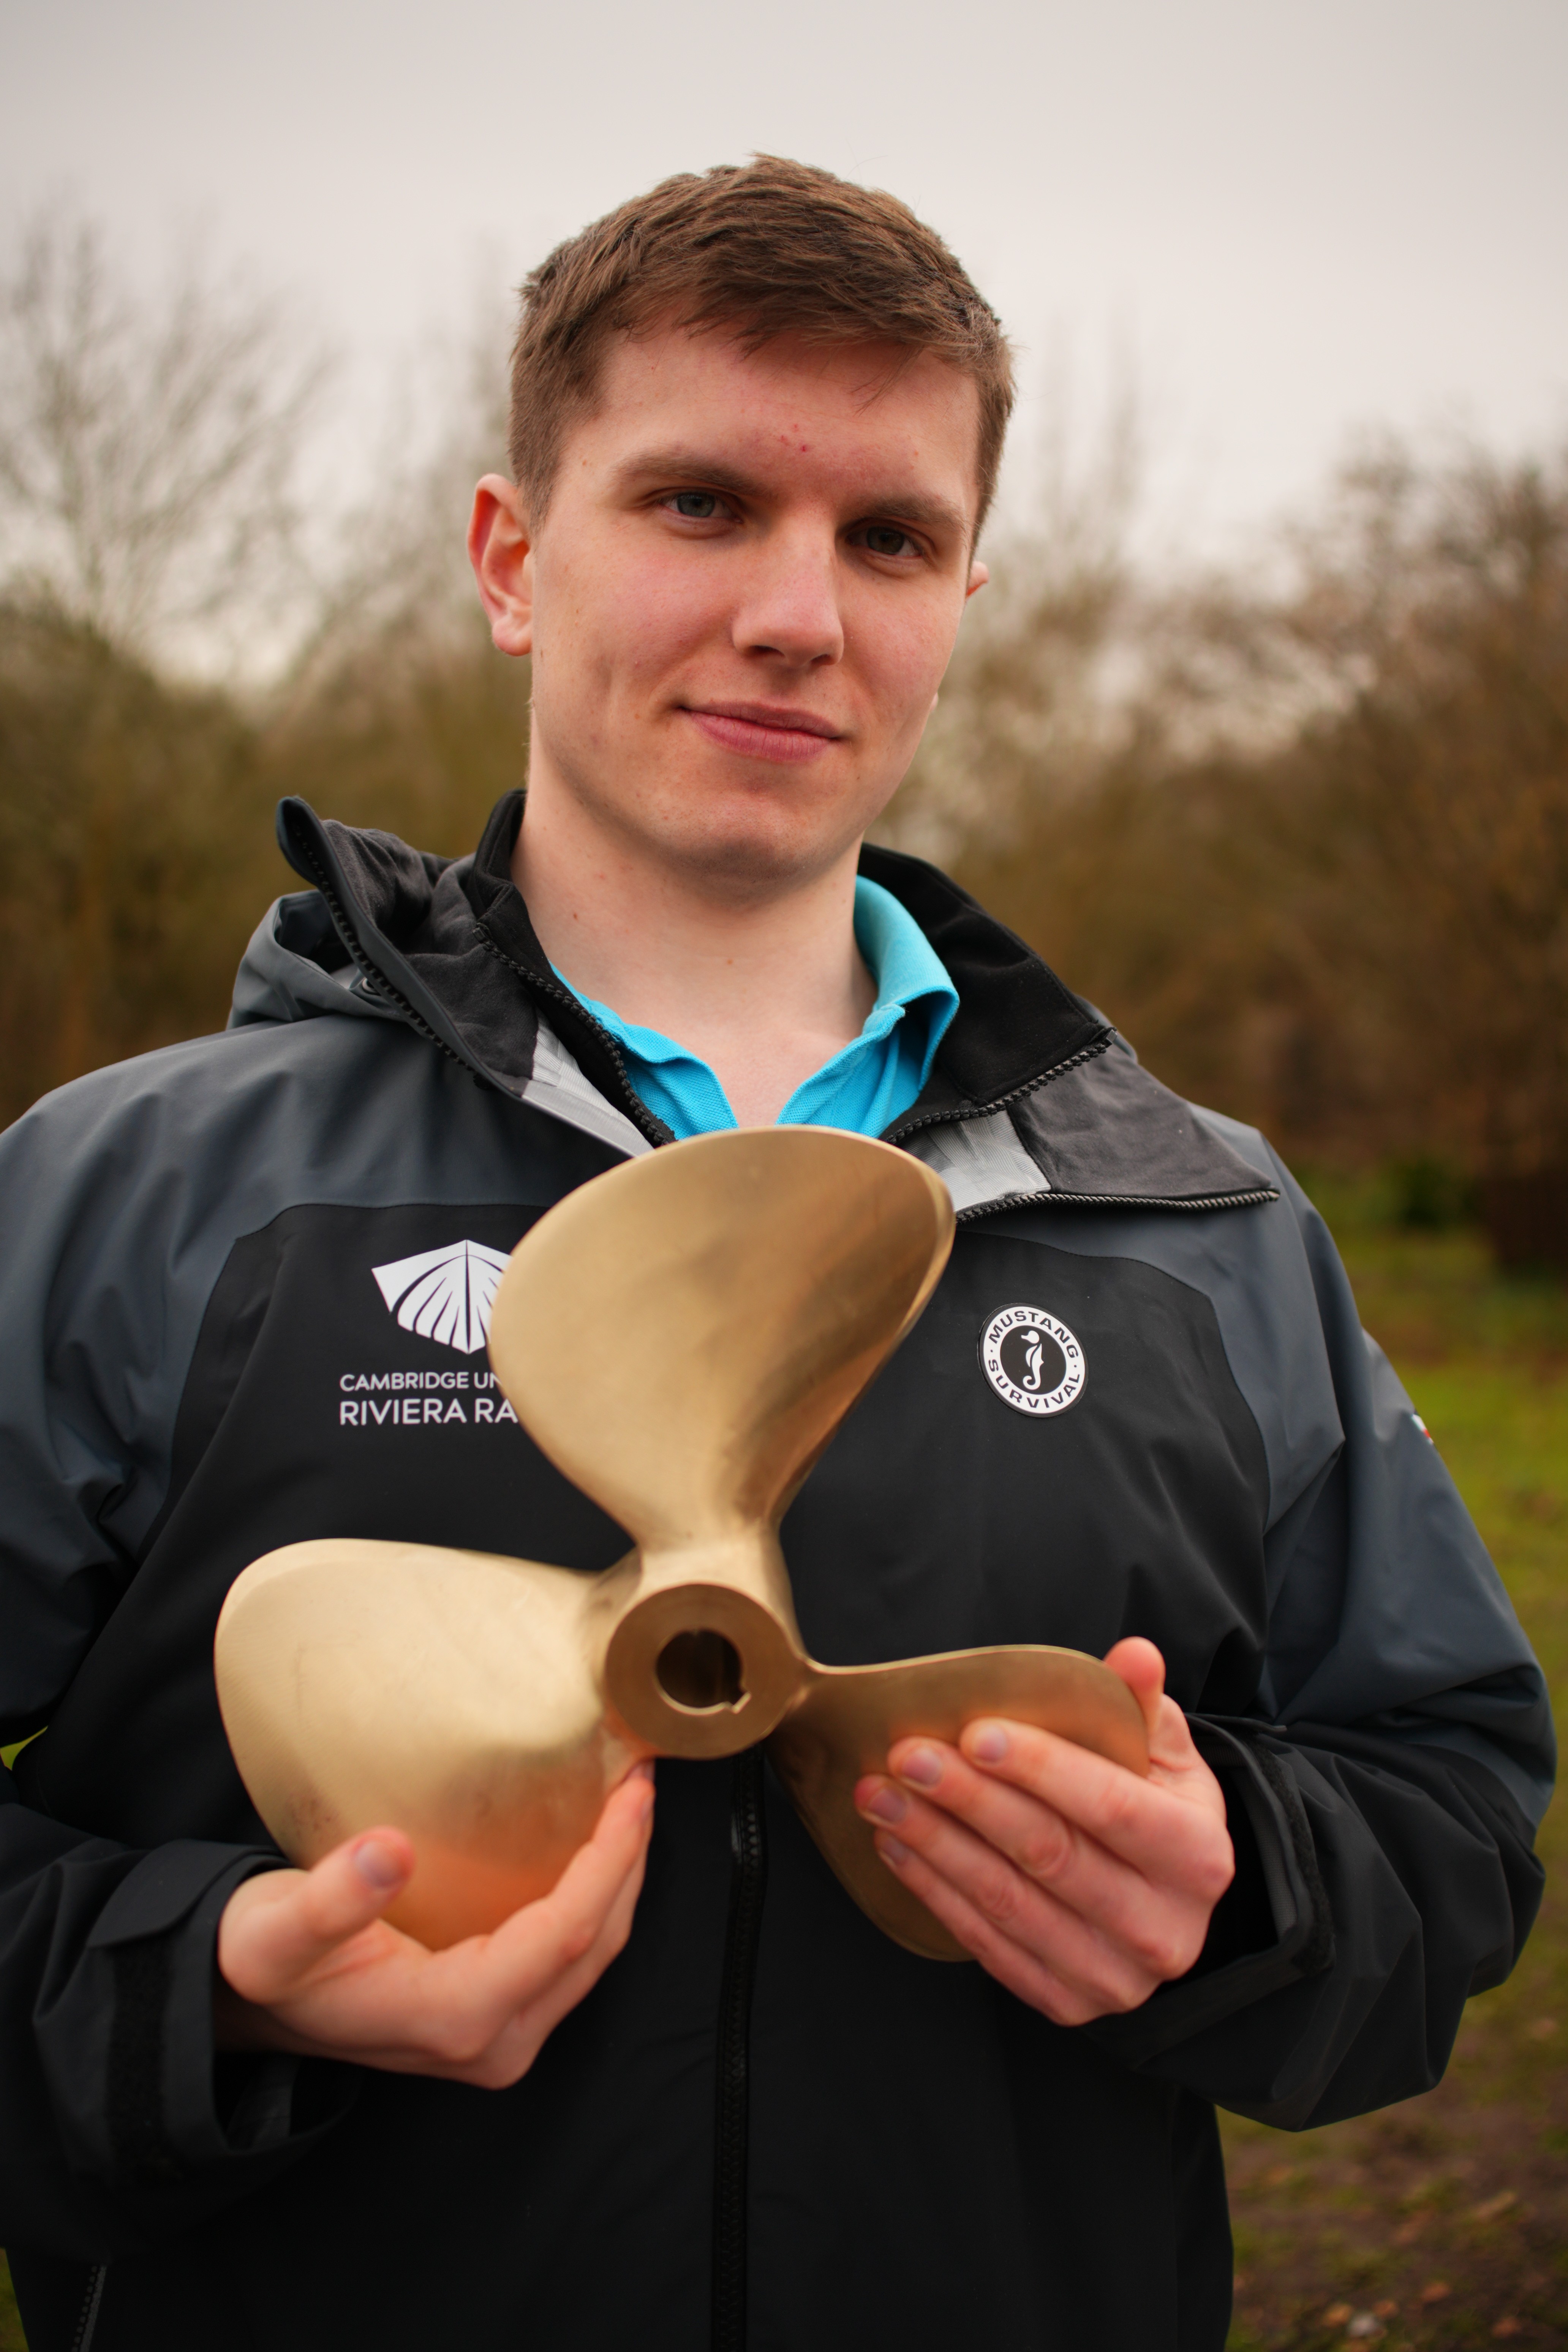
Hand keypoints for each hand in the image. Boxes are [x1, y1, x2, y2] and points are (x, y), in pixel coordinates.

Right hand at [215, 1763, 654, 2087]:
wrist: (252, 2002)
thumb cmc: (266, 1960)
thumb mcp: (279, 1930)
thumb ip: (331, 1898)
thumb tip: (387, 1851)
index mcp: (454, 2018)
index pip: (566, 1932)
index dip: (610, 1859)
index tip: (633, 1791)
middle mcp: (491, 2042)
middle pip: (596, 1943)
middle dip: (630, 1858)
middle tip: (643, 1778)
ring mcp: (500, 2039)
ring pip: (592, 1954)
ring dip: (618, 1877)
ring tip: (630, 1801)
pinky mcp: (498, 2021)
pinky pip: (570, 1957)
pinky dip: (592, 1898)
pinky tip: (593, 1847)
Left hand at [853, 1640, 1232, 2022]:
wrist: (1165, 1903)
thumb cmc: (1158, 1811)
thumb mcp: (1166, 1755)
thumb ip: (1144, 1705)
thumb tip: (1134, 1653)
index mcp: (1198, 1857)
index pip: (1110, 1804)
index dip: (1040, 1767)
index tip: (972, 1732)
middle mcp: (1163, 1929)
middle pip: (1048, 1854)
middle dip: (967, 1800)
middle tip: (905, 1756)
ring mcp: (1113, 1977)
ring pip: (1007, 1902)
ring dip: (934, 1844)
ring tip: (881, 1796)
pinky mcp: (1066, 2003)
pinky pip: (987, 1945)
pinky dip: (935, 1892)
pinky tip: (897, 1846)